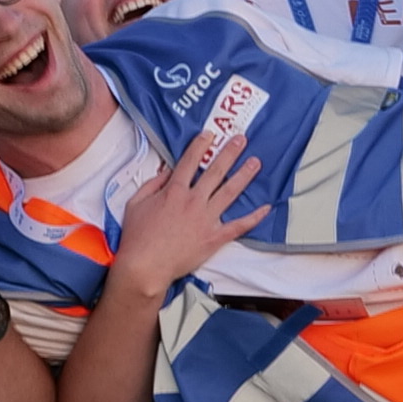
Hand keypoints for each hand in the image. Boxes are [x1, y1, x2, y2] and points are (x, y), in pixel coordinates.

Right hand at [114, 124, 264, 294]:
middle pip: (215, 171)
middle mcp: (193, 201)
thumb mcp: (136, 203)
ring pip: (230, 192)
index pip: (190, 162)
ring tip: (255, 163)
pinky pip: (239, 225)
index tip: (210, 135)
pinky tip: (265, 207)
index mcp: (174, 191)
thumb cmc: (137, 237)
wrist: (145, 267)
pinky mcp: (214, 237)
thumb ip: (152, 184)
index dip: (200, 145)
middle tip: (241, 139)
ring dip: (244, 175)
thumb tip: (166, 170)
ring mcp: (206, 219)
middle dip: (229, 153)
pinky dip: (254, 217)